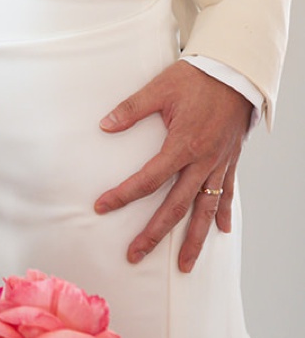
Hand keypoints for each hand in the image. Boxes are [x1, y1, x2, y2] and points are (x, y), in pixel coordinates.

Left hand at [94, 62, 252, 270]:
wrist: (235, 73)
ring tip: (185, 265)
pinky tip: (222, 232)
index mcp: (182, 145)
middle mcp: (202, 162)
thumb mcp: (160, 88)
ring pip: (205, 210)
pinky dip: (224, 213)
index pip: (148, 180)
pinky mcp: (230, 161)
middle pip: (176, 206)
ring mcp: (219, 164)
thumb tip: (104, 125)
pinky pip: (227, 193)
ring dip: (195, 240)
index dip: (123, 195)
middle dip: (154, 234)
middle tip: (135, 255)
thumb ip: (131, 109)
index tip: (102, 207)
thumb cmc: (196, 78)